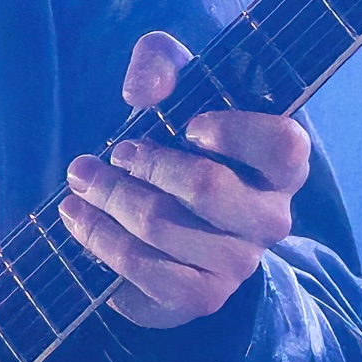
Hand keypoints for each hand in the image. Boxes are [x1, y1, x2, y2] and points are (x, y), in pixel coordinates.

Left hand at [66, 33, 310, 330]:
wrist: (177, 221)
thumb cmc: (184, 142)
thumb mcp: (179, 86)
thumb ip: (162, 63)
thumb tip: (145, 92)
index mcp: (283, 167)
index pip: (283, 147)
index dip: (235, 133)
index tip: (189, 124)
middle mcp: (271, 220)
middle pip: (206, 188)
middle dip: (144, 165)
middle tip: (116, 152)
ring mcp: (238, 265)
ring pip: (162, 226)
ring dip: (110, 198)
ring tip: (82, 180)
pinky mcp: (200, 298)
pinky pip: (142, 269)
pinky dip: (100, 239)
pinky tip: (78, 217)